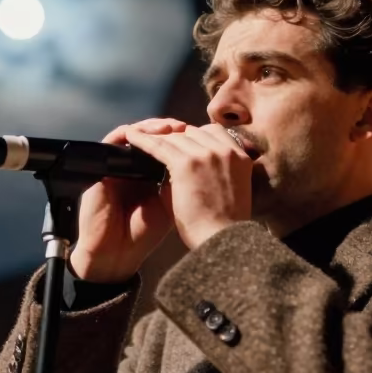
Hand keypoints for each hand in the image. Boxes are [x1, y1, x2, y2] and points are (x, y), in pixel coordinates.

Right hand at [68, 118, 183, 281]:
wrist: (117, 252)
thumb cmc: (143, 234)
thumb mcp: (170, 205)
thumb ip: (181, 181)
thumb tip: (200, 157)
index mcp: (149, 175)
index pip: (165, 147)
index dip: (180, 139)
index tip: (198, 135)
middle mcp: (132, 167)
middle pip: (151, 136)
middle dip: (169, 129)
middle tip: (184, 126)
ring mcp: (116, 166)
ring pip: (134, 133)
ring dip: (152, 127)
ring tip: (170, 127)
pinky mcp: (101, 167)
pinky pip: (114, 140)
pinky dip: (131, 133)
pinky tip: (148, 134)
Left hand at [124, 123, 252, 249]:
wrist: (222, 240)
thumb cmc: (225, 225)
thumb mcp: (232, 190)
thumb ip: (220, 173)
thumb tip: (198, 167)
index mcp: (240, 156)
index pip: (213, 133)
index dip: (194, 138)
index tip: (182, 146)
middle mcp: (225, 149)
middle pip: (192, 132)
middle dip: (175, 137)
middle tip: (157, 142)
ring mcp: (206, 154)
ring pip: (175, 137)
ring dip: (158, 137)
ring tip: (139, 138)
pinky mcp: (185, 164)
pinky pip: (159, 145)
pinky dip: (143, 141)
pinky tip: (131, 139)